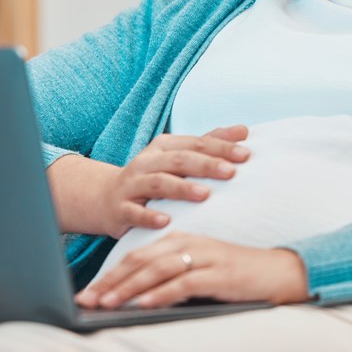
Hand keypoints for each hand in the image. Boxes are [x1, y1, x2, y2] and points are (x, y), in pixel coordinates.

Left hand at [75, 231, 310, 309]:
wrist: (280, 272)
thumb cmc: (237, 274)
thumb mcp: (200, 268)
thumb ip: (172, 274)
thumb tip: (137, 295)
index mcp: (181, 240)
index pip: (137, 256)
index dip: (110, 274)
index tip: (88, 292)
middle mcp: (189, 244)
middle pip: (141, 261)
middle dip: (110, 281)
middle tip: (86, 299)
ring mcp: (204, 258)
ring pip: (157, 271)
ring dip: (128, 288)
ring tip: (106, 302)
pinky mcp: (218, 274)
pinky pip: (184, 283)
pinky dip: (161, 293)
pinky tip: (144, 303)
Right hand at [97, 126, 250, 238]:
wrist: (105, 197)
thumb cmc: (152, 176)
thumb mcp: (177, 156)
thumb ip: (209, 143)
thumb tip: (244, 130)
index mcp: (163, 146)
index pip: (195, 144)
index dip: (220, 148)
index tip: (246, 155)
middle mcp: (147, 162)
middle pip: (179, 160)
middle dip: (206, 165)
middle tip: (231, 172)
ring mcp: (132, 185)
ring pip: (158, 183)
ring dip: (182, 189)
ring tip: (205, 195)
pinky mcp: (121, 209)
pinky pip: (135, 213)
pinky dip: (149, 217)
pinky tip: (166, 221)